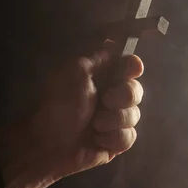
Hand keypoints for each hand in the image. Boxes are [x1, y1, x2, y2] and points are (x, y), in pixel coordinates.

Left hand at [0, 49, 143, 187]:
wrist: (50, 142)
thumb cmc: (59, 104)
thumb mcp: (76, 71)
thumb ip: (98, 57)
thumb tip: (114, 44)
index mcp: (100, 79)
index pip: (128, 67)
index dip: (133, 66)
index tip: (133, 68)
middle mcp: (110, 98)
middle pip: (136, 91)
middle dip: (124, 96)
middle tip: (105, 101)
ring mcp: (114, 122)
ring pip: (134, 115)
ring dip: (114, 119)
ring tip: (94, 124)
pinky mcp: (115, 143)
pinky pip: (129, 137)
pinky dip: (113, 137)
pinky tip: (97, 139)